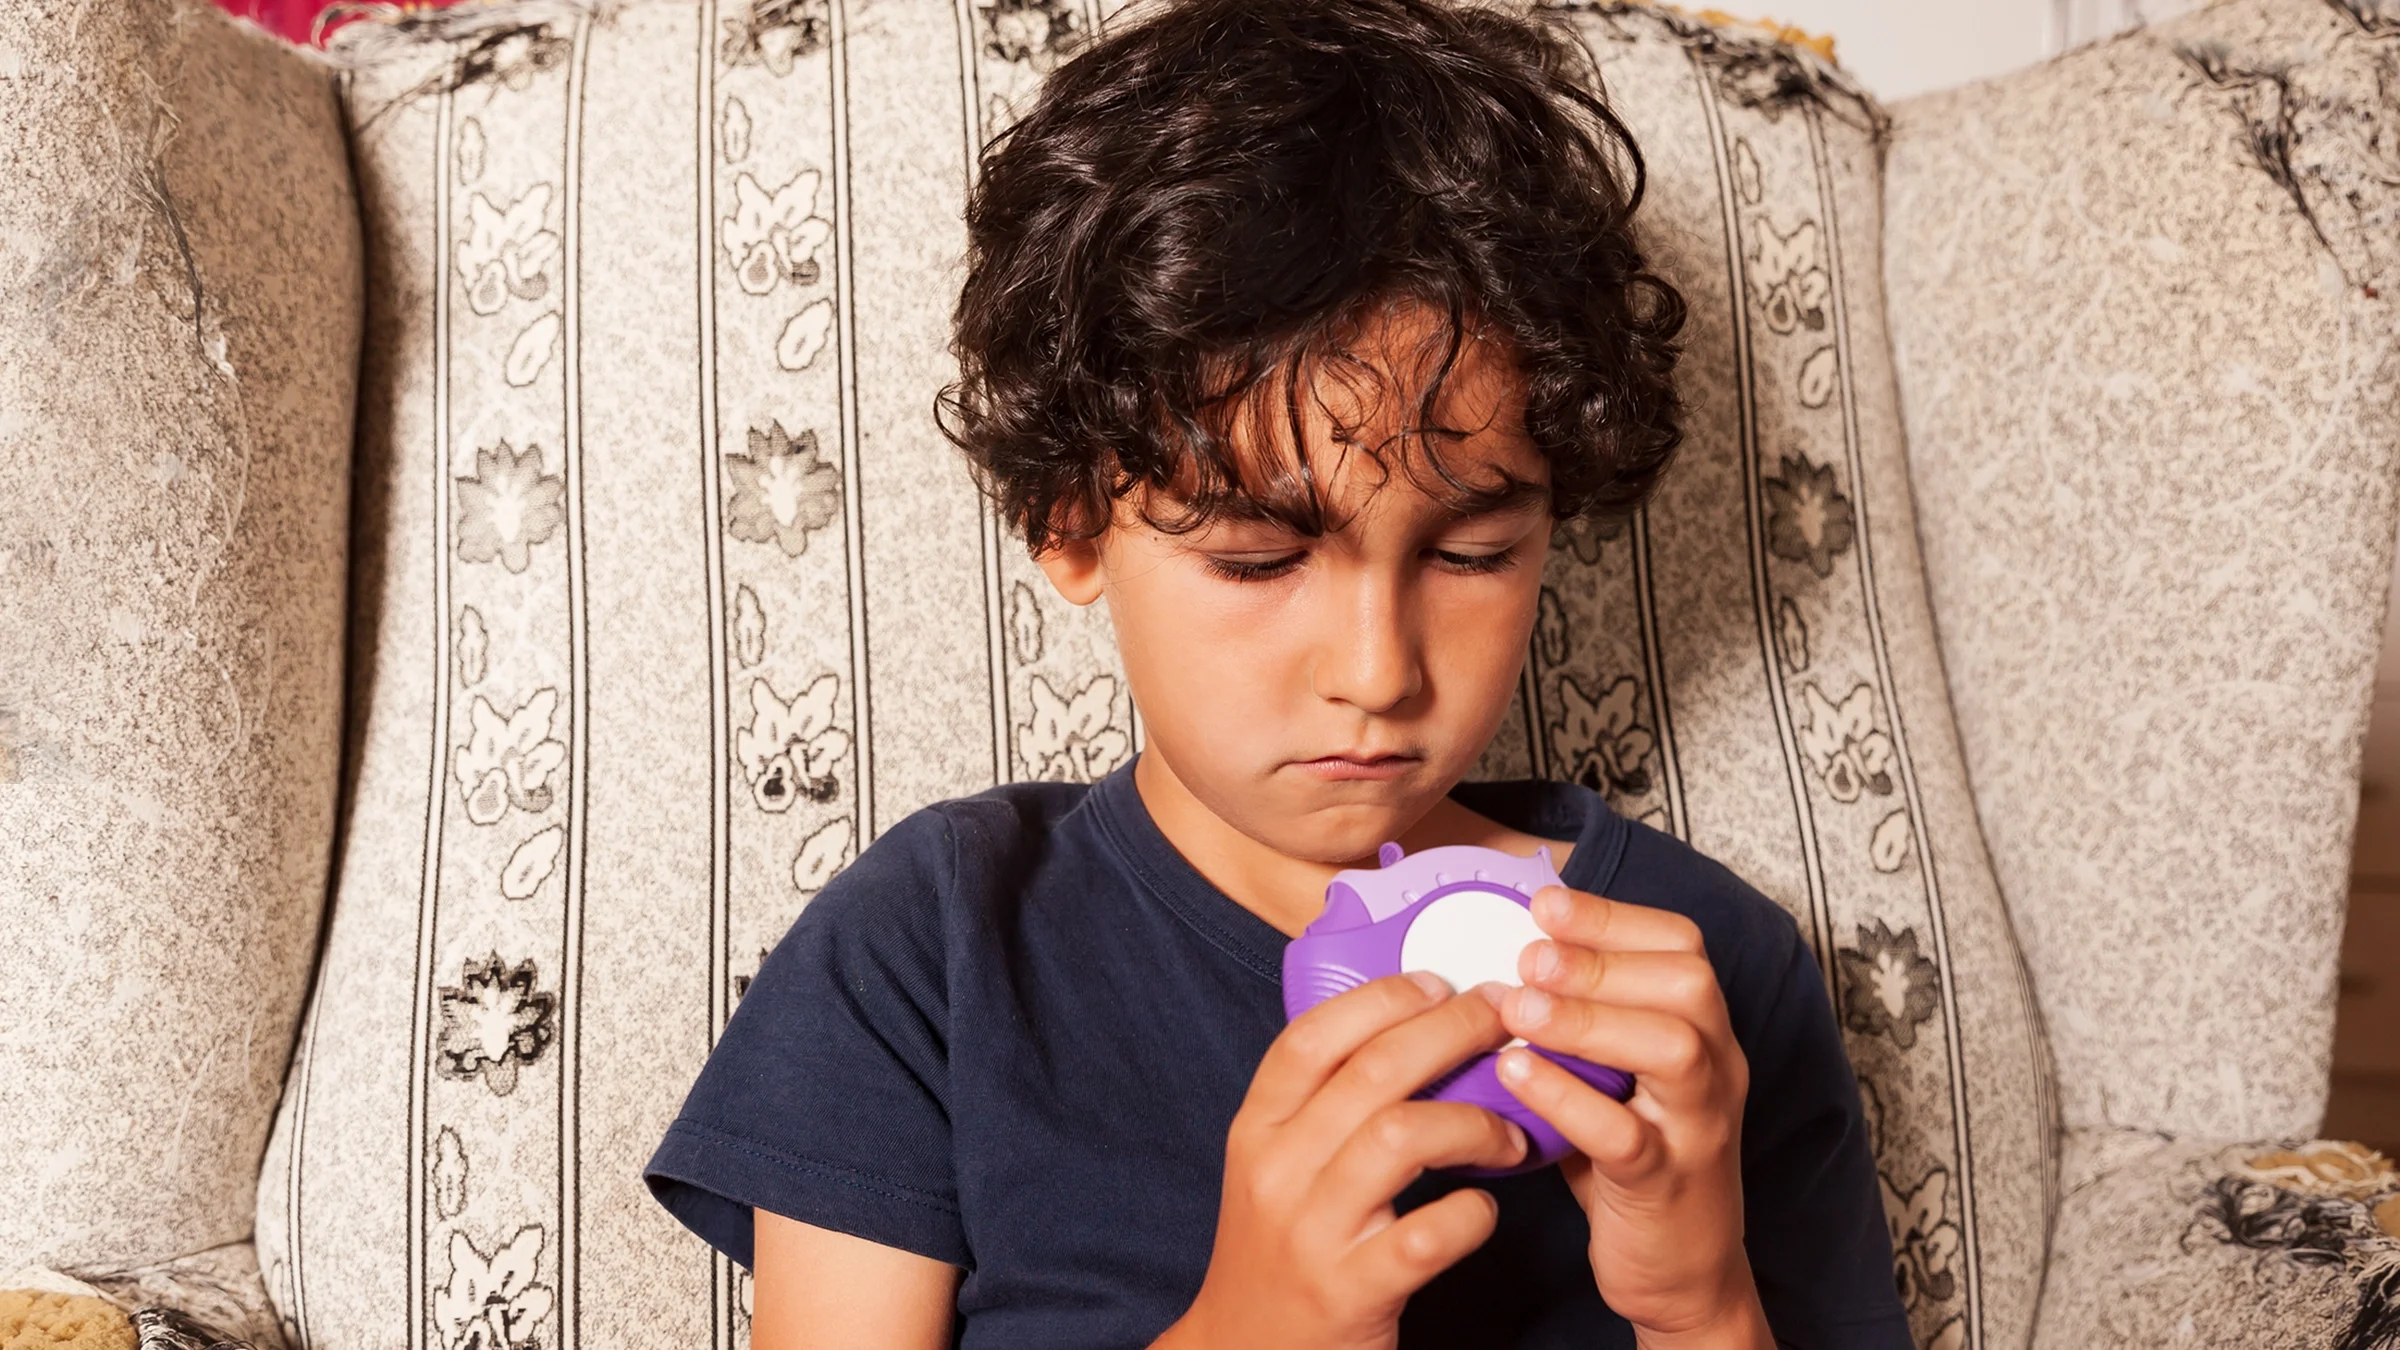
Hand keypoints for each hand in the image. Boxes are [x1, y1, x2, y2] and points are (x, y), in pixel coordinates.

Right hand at [1152, 972, 1528, 1349]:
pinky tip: (1486, 1212)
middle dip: (1449, 1032)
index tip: (1439, 982)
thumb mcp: (1277, 1168)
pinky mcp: (1350, 1291)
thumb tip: (1411, 1033)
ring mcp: (1311, 1233)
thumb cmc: (1280, 1250)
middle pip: (1371, 1072)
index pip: (1312, 1037)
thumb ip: (1322, 1108)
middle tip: (1502, 1023)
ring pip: (1399, 1137)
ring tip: (1510, 1133)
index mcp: (1256, 1130)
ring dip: (1473, 1121)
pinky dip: (1473, 1215)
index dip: (1382, 998)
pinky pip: (1428, 1234)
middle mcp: (1277, 1171)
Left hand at [1495, 886, 1771, 1349]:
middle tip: (1528, 954)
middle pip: (1689, 984)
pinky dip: (1567, 1097)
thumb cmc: (1631, 1159)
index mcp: (1703, 1031)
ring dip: (1587, 1019)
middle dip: (1602, 957)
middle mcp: (1716, 1069)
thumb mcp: (1611, 1076)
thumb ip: (1574, 1020)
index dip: (1613, 916)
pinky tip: (1514, 1074)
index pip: (1682, 946)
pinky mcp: (1666, 1185)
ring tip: (1515, 1008)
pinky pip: (1627, 1134)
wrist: (1680, 1272)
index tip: (1544, 902)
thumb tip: (1498, 952)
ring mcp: (1697, 1127)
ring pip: (1673, 1050)